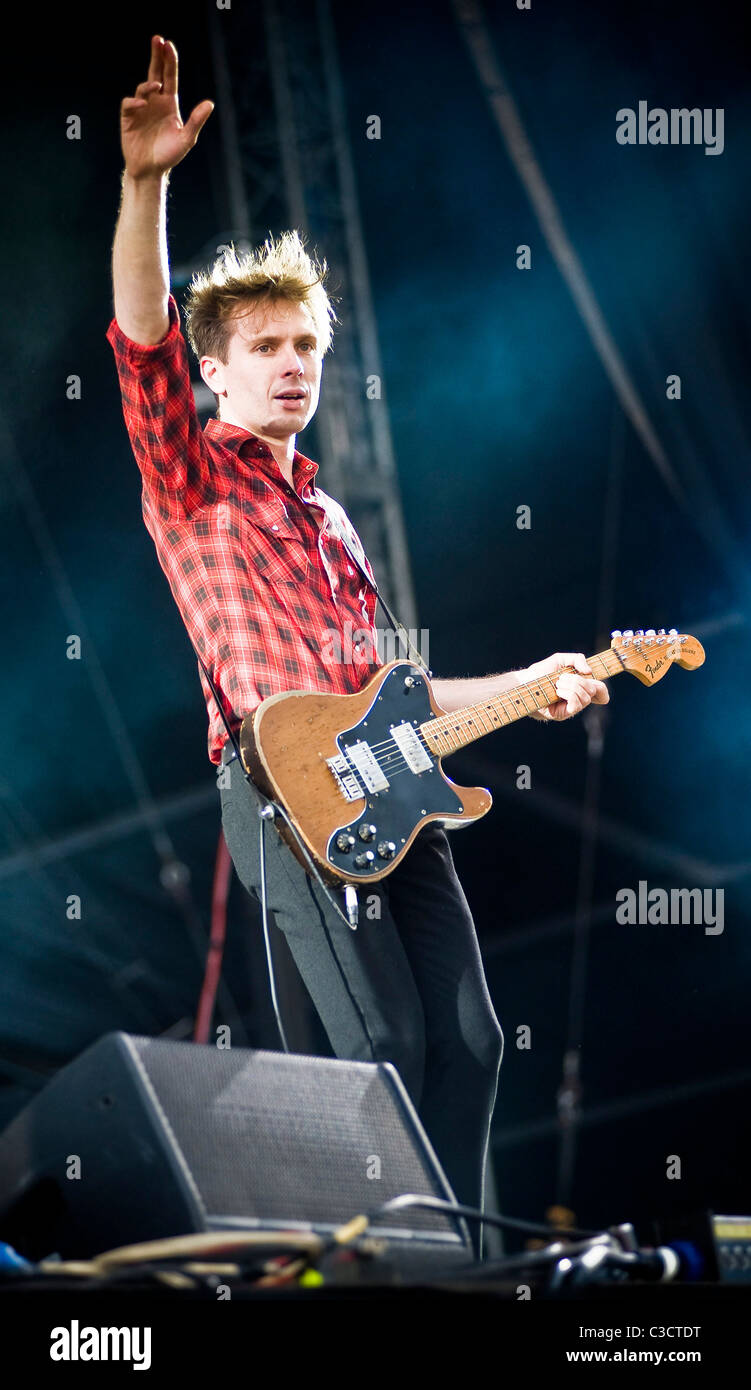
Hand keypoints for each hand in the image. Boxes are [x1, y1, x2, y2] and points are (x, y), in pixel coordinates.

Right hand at [120, 35, 213, 180]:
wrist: (150, 171)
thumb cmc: (169, 154)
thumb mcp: (187, 139)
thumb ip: (196, 121)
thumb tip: (210, 103)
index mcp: (169, 103)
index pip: (169, 76)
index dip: (168, 60)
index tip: (168, 44)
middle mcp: (155, 101)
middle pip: (155, 73)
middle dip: (156, 56)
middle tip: (157, 39)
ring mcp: (141, 108)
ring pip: (143, 87)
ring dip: (149, 84)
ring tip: (156, 86)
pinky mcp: (129, 118)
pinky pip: (129, 104)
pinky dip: (135, 102)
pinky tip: (142, 104)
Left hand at [524, 651, 609, 721]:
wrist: (524, 682)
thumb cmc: (540, 672)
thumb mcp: (560, 660)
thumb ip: (577, 659)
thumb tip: (589, 671)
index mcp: (579, 686)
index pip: (600, 692)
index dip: (602, 690)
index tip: (595, 682)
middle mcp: (577, 698)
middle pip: (593, 691)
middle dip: (579, 680)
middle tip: (562, 678)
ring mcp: (570, 708)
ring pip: (585, 698)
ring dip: (571, 686)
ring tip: (557, 683)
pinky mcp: (562, 715)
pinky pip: (575, 705)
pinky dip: (568, 694)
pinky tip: (557, 691)